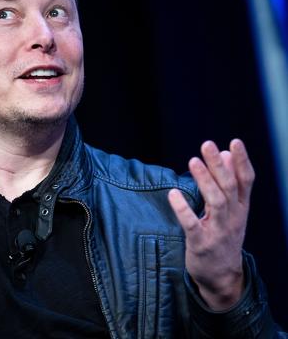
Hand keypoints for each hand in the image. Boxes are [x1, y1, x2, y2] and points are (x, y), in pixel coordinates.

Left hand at [168, 139, 253, 310]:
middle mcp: (234, 217)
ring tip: (193, 161)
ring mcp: (218, 231)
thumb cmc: (224, 236)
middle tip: (207, 144)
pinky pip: (192, 224)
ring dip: (204, 181)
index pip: (246, 181)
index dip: (242, 161)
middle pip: (228, 187)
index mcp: (241, 208)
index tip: (235, 142)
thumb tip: (225, 153)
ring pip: (216, 202)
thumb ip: (229, 183)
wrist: (222, 277)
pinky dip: (183, 209)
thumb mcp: (232, 211)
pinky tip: (173, 194)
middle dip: (218, 165)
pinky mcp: (201, 243)